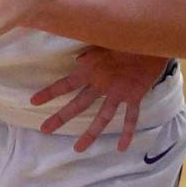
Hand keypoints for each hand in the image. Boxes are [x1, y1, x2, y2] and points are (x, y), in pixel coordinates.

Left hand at [32, 46, 170, 153]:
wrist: (151, 39)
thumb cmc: (124, 37)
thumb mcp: (103, 42)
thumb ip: (90, 53)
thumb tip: (78, 60)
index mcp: (90, 70)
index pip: (65, 84)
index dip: (49, 93)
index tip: (33, 102)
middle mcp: (101, 84)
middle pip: (78, 104)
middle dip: (60, 117)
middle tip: (44, 130)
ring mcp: (118, 92)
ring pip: (102, 117)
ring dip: (90, 133)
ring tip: (79, 149)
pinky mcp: (134, 96)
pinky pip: (130, 118)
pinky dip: (127, 133)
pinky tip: (122, 147)